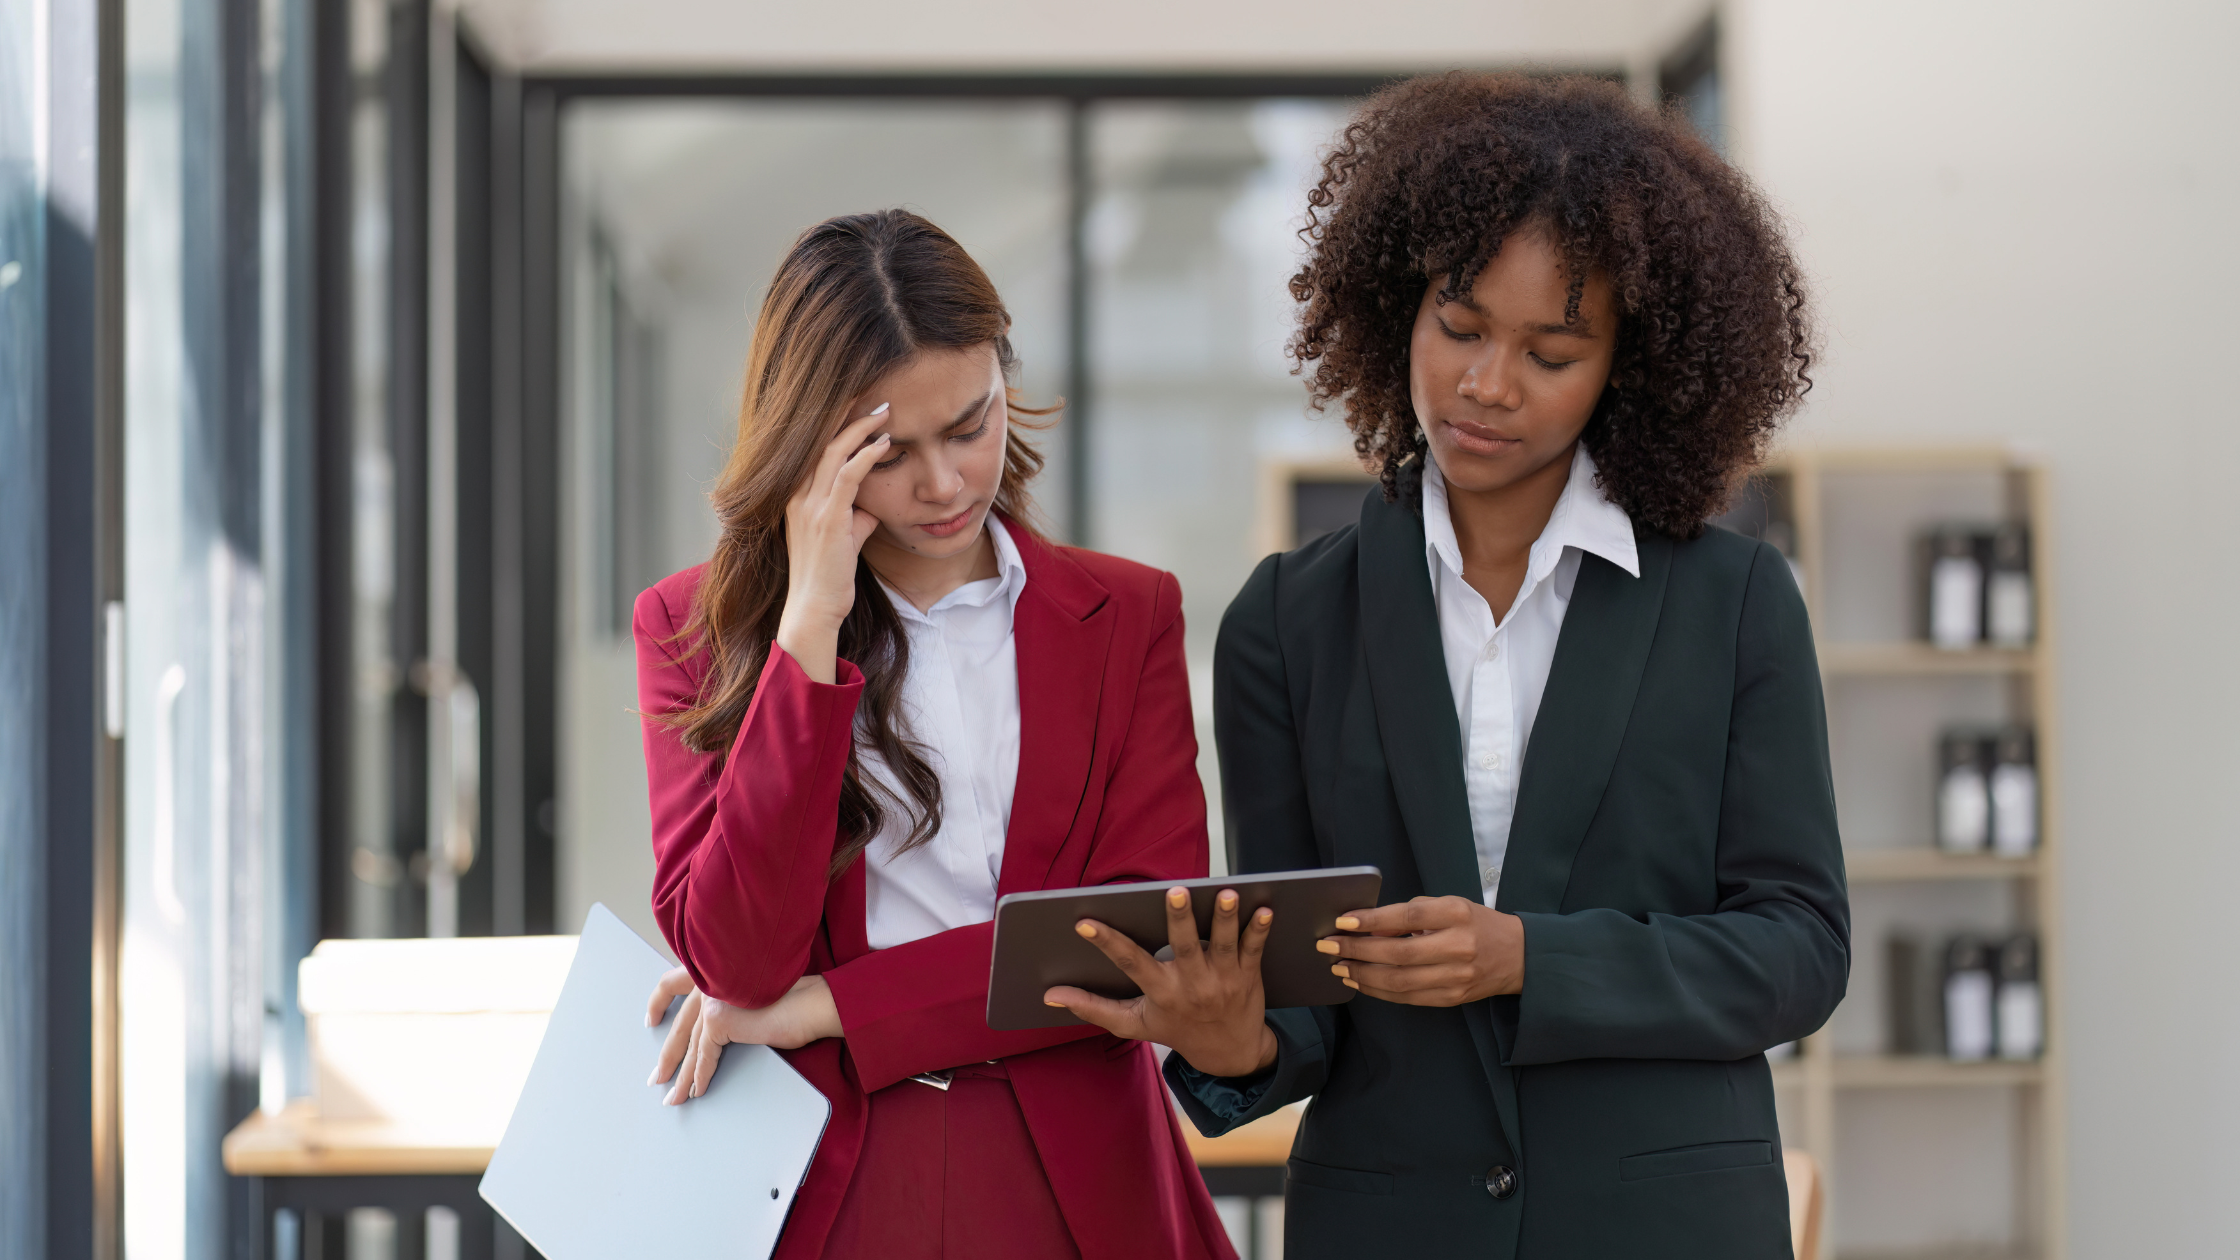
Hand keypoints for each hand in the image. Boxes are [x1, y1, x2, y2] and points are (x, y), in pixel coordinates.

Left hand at [644, 968, 842, 1103]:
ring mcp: (711, 999)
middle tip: (657, 1078)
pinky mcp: (718, 1020)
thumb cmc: (795, 998)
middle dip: (668, 1057)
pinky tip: (698, 1090)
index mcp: (715, 969)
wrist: (813, 1001)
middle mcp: (708, 980)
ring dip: (682, 1077)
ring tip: (674, 1097)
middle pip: (680, 1026)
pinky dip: (701, 1077)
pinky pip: (705, 1057)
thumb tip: (719, 1029)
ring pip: (690, 1046)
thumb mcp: (753, 997)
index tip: (651, 1018)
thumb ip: (731, 1002)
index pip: (674, 983)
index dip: (659, 1002)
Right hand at [774, 404, 890, 682]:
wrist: (815, 607)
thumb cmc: (829, 574)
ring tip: (885, 411)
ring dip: (862, 428)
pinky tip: (885, 443)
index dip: (834, 422)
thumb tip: (873, 504)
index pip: (814, 447)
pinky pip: (848, 476)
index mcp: (796, 495)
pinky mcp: (828, 519)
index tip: (858, 403)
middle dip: (849, 415)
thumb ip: (855, 513)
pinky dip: (867, 455)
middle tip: (876, 398)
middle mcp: (798, 495)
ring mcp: (810, 506)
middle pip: (821, 441)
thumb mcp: (843, 535)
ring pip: (834, 452)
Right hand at [1044, 887, 1280, 1079]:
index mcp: (1160, 992)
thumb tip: (1051, 996)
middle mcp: (1191, 985)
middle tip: (1175, 891)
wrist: (1229, 1054)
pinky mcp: (1248, 976)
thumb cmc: (1176, 1030)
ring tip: (1226, 893)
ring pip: (1225, 945)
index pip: (1129, 963)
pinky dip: (1260, 930)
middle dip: (1180, 920)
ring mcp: (1222, 979)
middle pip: (1185, 947)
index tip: (1084, 922)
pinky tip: (1264, 909)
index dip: (1106, 942)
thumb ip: (1093, 1008)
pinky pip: (1255, 950)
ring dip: (1225, 919)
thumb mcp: (1134, 1024)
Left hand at [1318, 896, 1523, 1005]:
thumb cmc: (1475, 924)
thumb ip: (1411, 912)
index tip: (1343, 921)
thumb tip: (1366, 924)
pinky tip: (1359, 981)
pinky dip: (1378, 990)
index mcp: (1457, 915)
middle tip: (1329, 945)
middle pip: (1398, 953)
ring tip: (1338, 965)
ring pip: (1398, 981)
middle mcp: (1458, 947)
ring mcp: (1456, 978)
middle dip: (1357, 950)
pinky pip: (1406, 997)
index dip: (1372, 920)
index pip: (1408, 916)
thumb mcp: (1448, 906)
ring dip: (1362, 974)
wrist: (1517, 956)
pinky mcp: (1451, 999)